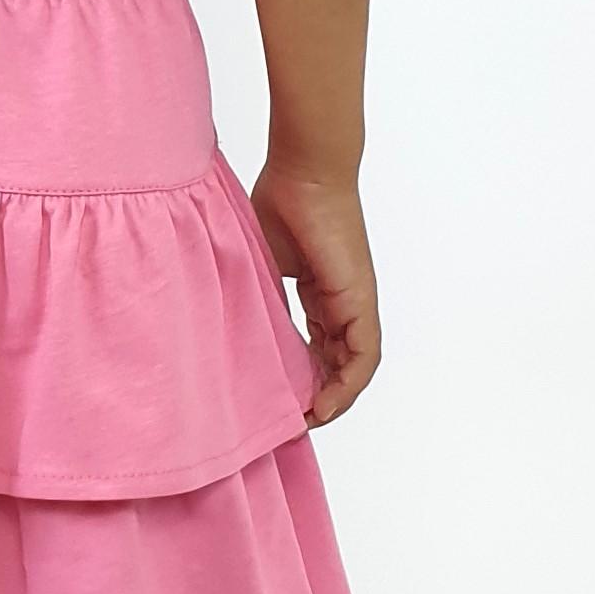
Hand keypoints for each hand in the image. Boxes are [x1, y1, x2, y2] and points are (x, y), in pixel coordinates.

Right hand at [249, 156, 380, 426]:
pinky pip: (364, 355)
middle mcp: (342, 301)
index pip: (316, 348)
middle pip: (337, 363)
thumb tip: (230, 329)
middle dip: (316, 396)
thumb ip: (255, 296)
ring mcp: (355, 301)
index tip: (278, 401)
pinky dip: (348, 384)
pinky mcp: (361, 299)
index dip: (301, 379)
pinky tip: (326, 404)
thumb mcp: (258, 263)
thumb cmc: (278, 202)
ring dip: (334, 398)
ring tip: (309, 421)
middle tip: (291, 422)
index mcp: (318, 292)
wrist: (305, 171)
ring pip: (354, 365)